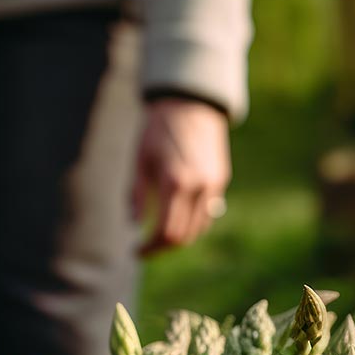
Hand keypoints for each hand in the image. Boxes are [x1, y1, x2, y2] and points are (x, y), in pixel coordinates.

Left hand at [130, 97, 231, 254]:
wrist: (189, 103)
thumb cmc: (158, 130)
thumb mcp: (140, 161)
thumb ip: (137, 196)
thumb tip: (134, 225)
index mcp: (175, 182)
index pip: (166, 233)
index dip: (150, 248)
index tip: (136, 251)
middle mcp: (198, 186)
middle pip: (184, 236)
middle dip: (163, 247)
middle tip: (146, 247)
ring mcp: (213, 184)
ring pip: (199, 228)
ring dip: (179, 237)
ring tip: (160, 234)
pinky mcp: (220, 179)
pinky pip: (208, 212)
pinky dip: (193, 223)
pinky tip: (177, 217)